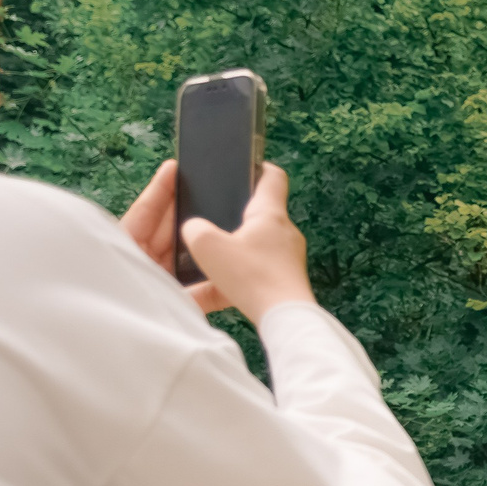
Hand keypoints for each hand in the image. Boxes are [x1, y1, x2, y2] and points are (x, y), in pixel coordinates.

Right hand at [121, 159, 315, 324]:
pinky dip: (248, 267)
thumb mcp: (208, 247)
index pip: (273, 177)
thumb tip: (195, 228)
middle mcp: (287, 231)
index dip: (259, 167)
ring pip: (263, 241)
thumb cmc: (250, 277)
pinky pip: (265, 265)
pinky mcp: (290, 279)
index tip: (245, 167)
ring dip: (243, 243)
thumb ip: (194, 229)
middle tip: (217, 215)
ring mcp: (292, 257)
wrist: (285, 318)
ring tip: (219, 251)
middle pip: (265, 211)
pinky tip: (231, 279)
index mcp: (271, 213)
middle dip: (242, 212)